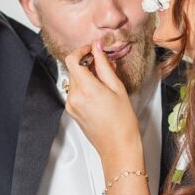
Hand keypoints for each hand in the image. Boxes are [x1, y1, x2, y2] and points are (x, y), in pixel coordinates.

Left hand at [64, 42, 142, 163]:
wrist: (118, 146)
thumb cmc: (122, 122)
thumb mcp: (117, 88)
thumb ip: (104, 65)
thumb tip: (98, 48)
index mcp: (86, 89)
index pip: (73, 59)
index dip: (82, 50)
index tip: (92, 50)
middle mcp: (74, 97)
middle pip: (74, 69)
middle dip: (87, 63)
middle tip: (104, 64)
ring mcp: (71, 105)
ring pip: (74, 80)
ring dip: (86, 75)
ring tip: (105, 81)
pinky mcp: (72, 111)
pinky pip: (75, 92)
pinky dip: (85, 86)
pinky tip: (99, 92)